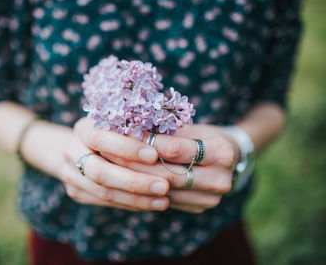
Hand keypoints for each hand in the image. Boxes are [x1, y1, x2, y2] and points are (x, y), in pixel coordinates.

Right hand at [57, 118, 171, 210]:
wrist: (84, 146)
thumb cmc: (116, 130)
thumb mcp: (124, 124)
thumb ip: (139, 131)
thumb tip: (173, 143)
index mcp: (83, 129)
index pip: (100, 138)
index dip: (126, 148)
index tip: (154, 155)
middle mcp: (72, 151)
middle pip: (100, 172)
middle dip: (134, 181)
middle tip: (164, 186)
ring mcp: (71, 174)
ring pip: (103, 192)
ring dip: (136, 198)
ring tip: (164, 200)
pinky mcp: (76, 192)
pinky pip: (106, 202)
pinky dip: (131, 203)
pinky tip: (152, 203)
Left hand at [100, 124, 239, 213]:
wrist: (228, 157)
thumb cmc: (204, 135)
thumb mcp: (189, 126)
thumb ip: (164, 130)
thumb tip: (127, 127)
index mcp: (222, 152)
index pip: (174, 149)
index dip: (145, 143)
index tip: (120, 135)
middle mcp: (221, 179)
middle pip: (168, 174)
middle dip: (134, 164)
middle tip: (106, 154)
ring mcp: (211, 198)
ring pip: (164, 191)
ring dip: (135, 180)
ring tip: (110, 168)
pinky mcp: (199, 208)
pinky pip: (166, 201)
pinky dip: (144, 191)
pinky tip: (125, 182)